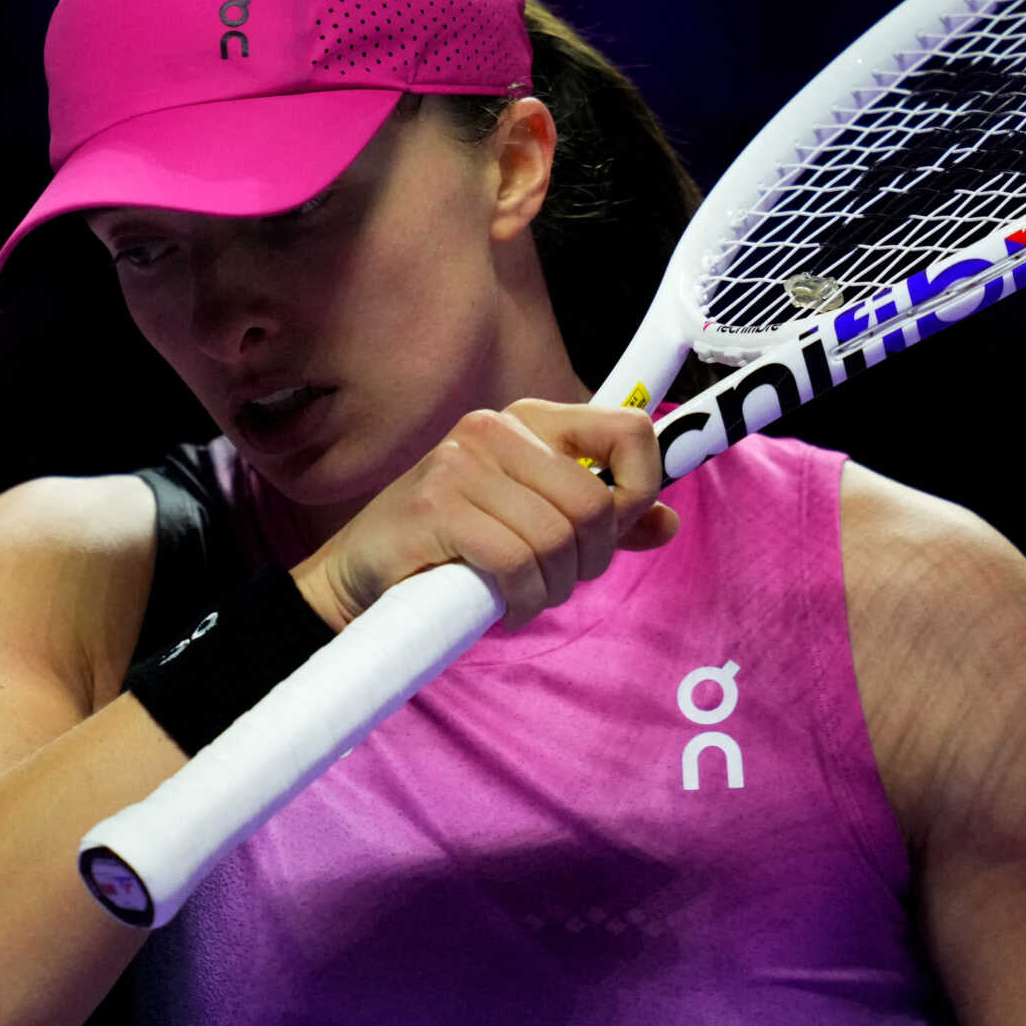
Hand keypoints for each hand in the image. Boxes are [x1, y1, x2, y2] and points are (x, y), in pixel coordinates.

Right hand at [291, 402, 679, 632]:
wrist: (358, 578)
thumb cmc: (451, 549)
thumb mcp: (533, 523)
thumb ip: (601, 519)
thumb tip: (667, 521)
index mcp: (528, 421)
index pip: (629, 428)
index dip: (641, 485)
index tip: (616, 527)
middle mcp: (495, 428)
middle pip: (595, 503)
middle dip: (588, 560)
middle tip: (555, 580)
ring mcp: (461, 463)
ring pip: (557, 538)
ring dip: (551, 587)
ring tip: (523, 595)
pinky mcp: (436, 505)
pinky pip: (516, 563)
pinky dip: (521, 600)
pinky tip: (503, 605)